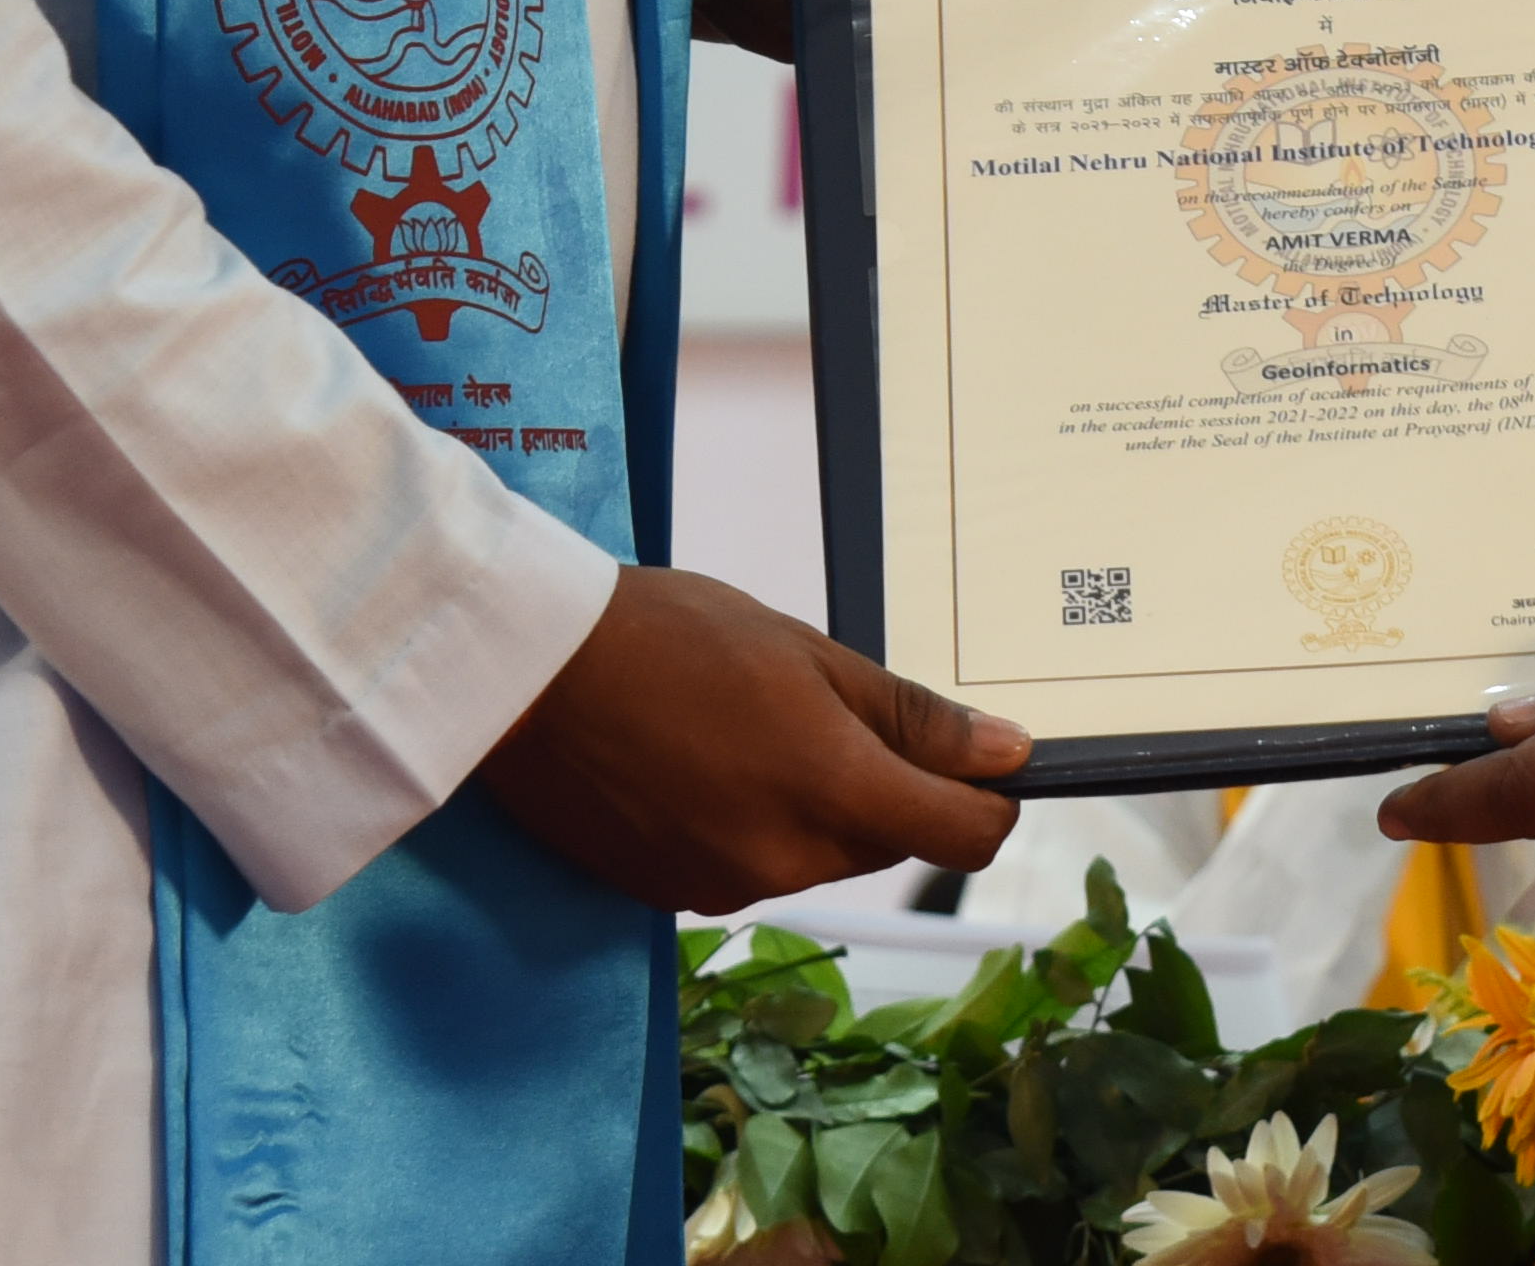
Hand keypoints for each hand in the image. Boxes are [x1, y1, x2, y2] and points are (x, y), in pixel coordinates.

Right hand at [474, 562, 1023, 907]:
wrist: (528, 674)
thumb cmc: (669, 638)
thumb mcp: (809, 654)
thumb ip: (910, 716)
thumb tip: (1005, 754)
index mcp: (833, 793)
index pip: (963, 838)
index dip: (987, 804)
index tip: (982, 769)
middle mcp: (787, 860)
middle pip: (887, 842)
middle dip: (884, 787)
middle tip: (826, 707)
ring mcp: (724, 888)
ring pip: (817, 855)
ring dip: (812, 805)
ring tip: (748, 725)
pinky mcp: (670, 896)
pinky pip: (749, 867)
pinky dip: (748, 825)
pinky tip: (703, 763)